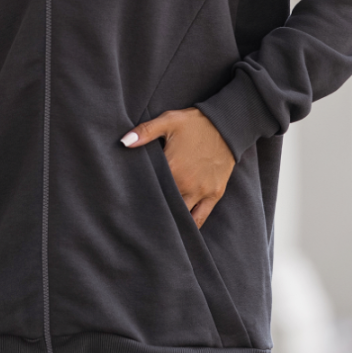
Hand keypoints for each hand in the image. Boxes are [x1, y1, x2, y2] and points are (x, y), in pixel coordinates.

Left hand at [121, 108, 234, 227]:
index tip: (129, 202)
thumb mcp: (168, 120)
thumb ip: (145, 131)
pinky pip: (200, 218)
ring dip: (171, 221)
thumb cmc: (194, 123)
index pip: (149, 189)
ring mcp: (201, 191)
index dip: (140, 195)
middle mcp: (186, 184)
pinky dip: (190, 226)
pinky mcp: (214, 194)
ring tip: (158, 228)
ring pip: (181, 215)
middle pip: (164, 205)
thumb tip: (124, 142)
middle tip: (140, 219)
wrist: (227, 125)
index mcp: (172, 168)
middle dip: (153, 210)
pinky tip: (180, 231)